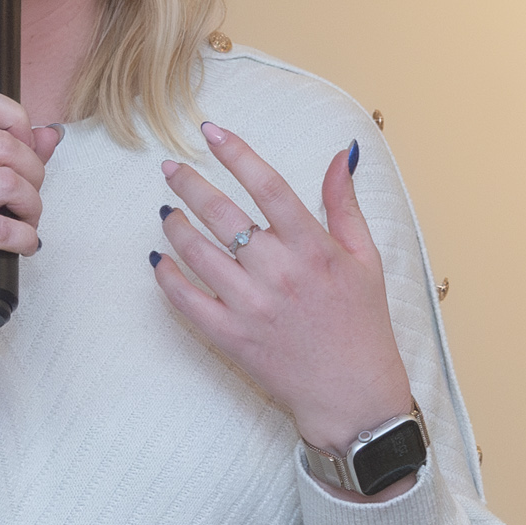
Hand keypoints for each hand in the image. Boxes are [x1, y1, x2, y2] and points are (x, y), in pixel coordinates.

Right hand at [0, 89, 63, 347]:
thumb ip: (7, 160)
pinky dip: (24, 238)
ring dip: (31, 208)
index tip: (24, 149)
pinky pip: (0, 226)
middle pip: (1, 144)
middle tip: (30, 200)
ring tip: (26, 224)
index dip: (14, 118)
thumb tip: (50, 133)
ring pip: (6, 183)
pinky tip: (22, 245)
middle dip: (33, 173)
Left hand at [152, 126, 416, 465]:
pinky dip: (167, 277)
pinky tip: (159, 259)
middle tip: (170, 168)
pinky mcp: (232, 337)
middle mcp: (280, 272)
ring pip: (198, 253)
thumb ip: (344, 205)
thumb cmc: (362, 323)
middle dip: (190, 185)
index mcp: (314, 248)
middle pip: (223, 214)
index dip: (237, 154)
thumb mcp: (366, 258)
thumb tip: (339, 155)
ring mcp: (252, 306)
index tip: (211, 132)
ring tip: (166, 211)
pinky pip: (186, 301)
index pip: (268, 186)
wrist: (352, 393)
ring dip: (176, 226)